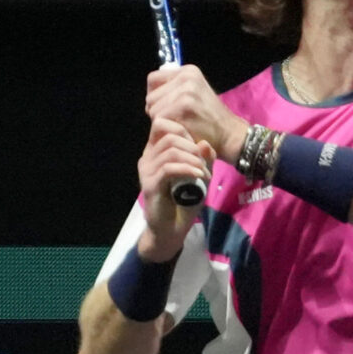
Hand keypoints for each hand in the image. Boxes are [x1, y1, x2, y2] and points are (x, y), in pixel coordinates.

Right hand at [136, 117, 215, 261]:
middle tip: (204, 161)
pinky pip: (169, 168)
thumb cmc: (184, 200)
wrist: (172, 229)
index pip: (161, 124)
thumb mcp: (199, 175)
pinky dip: (187, 169)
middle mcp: (147, 157)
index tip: (198, 146)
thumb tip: (205, 144)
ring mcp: (147, 171)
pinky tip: (200, 175)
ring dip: (193, 159)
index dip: (182, 129)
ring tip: (204, 171)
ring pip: (170, 151)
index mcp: (156, 151)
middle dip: (191, 144)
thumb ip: (204, 159)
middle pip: (168, 135)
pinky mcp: (150, 185)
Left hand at [144, 65, 248, 163]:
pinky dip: (167, 128)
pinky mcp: (184, 107)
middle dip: (156, 110)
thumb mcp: (195, 93)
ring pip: (152, 109)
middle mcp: (187, 77)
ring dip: (161, 121)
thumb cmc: (208, 117)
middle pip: (150, 96)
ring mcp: (186, 91)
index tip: (163, 107)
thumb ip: (175, 88)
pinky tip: (180, 130)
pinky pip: (159, 120)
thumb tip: (151, 93)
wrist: (229, 133)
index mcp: (188, 71)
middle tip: (173, 119)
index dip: (154, 95)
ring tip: (178, 124)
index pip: (153, 79)